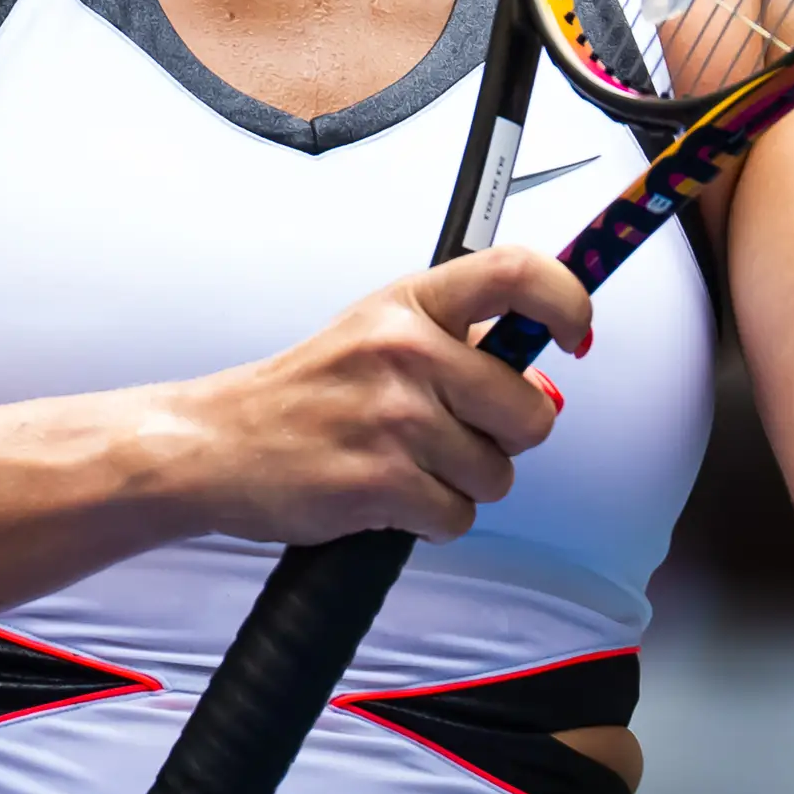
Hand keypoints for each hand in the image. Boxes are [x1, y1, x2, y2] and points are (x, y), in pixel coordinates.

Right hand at [171, 247, 592, 546]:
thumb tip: (549, 384)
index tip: (576, 334)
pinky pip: (457, 517)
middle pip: (529, 410)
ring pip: (497, 474)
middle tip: (454, 436)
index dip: (568, 301)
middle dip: (507, 439)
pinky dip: (431, 520)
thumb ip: (464, 348)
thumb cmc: (309, 392)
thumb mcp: (379, 335)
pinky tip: (388, 497)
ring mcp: (394, 417)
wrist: (217, 445)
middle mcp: (406, 350)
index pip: (517, 273)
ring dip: (463, 484)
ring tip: (405, 465)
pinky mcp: (380, 482)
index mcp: (410, 303)